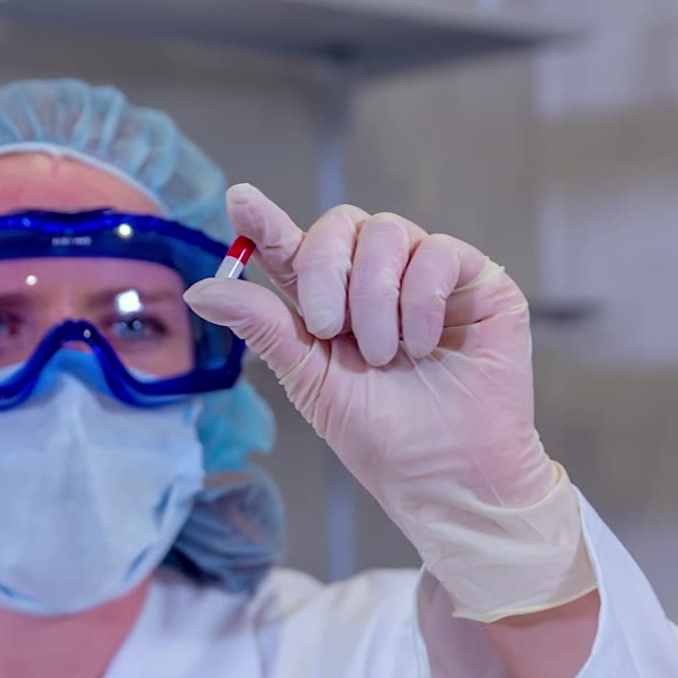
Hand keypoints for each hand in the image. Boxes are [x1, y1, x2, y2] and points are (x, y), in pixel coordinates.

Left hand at [184, 184, 593, 621]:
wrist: (450, 477)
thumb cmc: (382, 437)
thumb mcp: (310, 381)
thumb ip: (264, 328)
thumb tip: (200, 291)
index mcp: (330, 303)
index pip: (294, 248)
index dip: (265, 221)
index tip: (239, 200)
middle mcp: (377, 280)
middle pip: (340, 225)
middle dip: (325, 270)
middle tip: (328, 328)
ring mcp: (428, 276)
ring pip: (387, 233)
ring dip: (375, 299)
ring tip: (385, 356)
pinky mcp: (477, 282)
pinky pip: (437, 253)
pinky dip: (420, 300)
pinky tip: (422, 344)